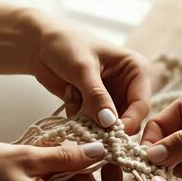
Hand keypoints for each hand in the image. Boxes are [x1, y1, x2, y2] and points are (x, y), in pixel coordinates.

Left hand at [29, 14, 150, 133]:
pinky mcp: (95, 107)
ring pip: (109, 125)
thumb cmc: (66, 45)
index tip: (111, 135)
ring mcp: (112, 98)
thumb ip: (96, 95)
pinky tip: (69, 93)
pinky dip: (78, 116)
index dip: (129, 122)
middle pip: (129, 119)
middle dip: (107, 125)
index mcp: (136, 70)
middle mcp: (128, 86)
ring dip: (89, 119)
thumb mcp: (82, 68)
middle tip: (88, 123)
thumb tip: (109, 122)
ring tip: (73, 94)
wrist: (40, 44)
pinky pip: (92, 124)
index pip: (141, 104)